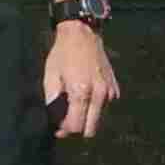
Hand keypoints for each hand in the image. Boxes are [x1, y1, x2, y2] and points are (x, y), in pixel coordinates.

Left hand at [44, 18, 120, 138]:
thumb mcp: (50, 77)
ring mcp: (109, 92)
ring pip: (98, 120)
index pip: (76, 126)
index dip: (65, 131)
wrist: (82, 34)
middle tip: (65, 122)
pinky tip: (86, 97)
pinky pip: (105, 108)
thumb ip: (53, 103)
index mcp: (81, 92)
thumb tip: (56, 121)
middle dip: (77, 129)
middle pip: (90, 129)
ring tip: (74, 106)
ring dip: (86, 118)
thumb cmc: (63, 54)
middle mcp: (99, 94)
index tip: (58, 129)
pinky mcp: (114, 88)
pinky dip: (95, 108)